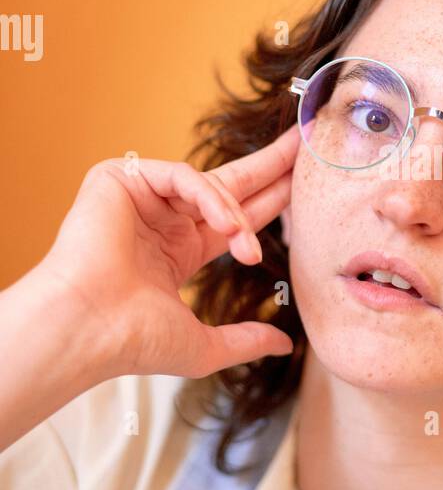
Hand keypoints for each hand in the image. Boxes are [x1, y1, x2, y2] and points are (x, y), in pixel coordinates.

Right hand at [36, 125, 300, 379]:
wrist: (88, 330)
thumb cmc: (132, 341)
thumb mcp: (203, 344)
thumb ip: (245, 339)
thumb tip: (284, 345)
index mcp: (178, 251)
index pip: (236, 218)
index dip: (273, 201)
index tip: (307, 186)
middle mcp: (162, 220)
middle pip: (230, 185)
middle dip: (270, 166)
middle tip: (306, 143)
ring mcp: (142, 197)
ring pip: (210, 183)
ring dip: (238, 215)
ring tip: (247, 249)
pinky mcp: (121, 179)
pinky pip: (182, 176)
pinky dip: (210, 198)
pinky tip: (226, 227)